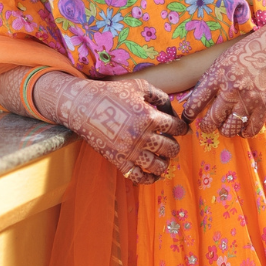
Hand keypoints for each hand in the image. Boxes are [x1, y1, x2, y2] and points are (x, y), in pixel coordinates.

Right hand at [34, 72, 188, 184]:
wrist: (83, 106)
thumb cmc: (111, 93)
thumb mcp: (138, 86)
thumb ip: (159, 96)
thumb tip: (172, 110)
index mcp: (149, 117)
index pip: (176, 128)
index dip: (182, 128)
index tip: (181, 129)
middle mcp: (142, 137)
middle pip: (171, 148)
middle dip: (174, 146)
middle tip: (171, 143)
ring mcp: (130, 151)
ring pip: (159, 165)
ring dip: (165, 162)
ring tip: (164, 157)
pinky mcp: (119, 161)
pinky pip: (139, 177)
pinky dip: (149, 178)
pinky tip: (153, 174)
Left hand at [181, 15, 265, 136]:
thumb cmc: (247, 52)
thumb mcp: (222, 61)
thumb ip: (211, 81)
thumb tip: (198, 102)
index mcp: (218, 76)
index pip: (197, 101)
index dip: (189, 113)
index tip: (187, 118)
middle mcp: (232, 90)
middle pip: (212, 120)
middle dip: (206, 126)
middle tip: (207, 125)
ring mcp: (249, 100)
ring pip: (230, 129)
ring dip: (226, 129)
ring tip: (226, 124)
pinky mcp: (264, 107)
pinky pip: (250, 130)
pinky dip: (244, 132)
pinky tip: (242, 126)